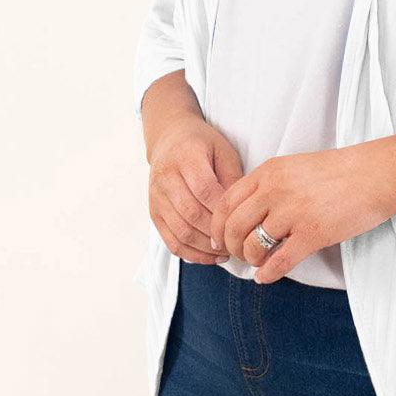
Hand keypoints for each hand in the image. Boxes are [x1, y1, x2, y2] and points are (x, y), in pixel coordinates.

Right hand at [148, 115, 244, 262]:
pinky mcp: (154, 212)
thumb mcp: (223, 151)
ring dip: (205, 248)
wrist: (169, 139)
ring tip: (227, 253)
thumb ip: (232, 177)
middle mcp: (166, 177)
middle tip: (238, 243)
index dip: (222, 210)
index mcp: (186, 157)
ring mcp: (156, 196)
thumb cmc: (202, 145)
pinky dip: (190, 253)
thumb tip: (242, 210)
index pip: (204, 189)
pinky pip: (170, 240)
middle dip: (216, 233)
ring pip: (180, 231)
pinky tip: (209, 256)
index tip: (241, 223)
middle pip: (191, 213)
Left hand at [207, 144, 395, 284]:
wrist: (375, 174)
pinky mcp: (313, 234)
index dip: (216, 226)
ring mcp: (294, 213)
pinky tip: (266, 277)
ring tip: (257, 262)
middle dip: (230, 247)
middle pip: (233, 227)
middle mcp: (275, 190)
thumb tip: (245, 213)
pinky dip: (267, 274)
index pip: (225, 202)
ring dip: (250, 260)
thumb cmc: (338, 172)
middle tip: (236, 256)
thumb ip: (268, 184)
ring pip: (253, 246)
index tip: (218, 240)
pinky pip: (279, 261)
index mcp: (269, 172)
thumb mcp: (294, 167)